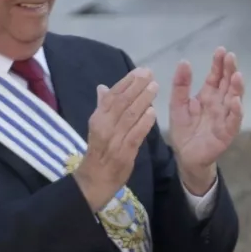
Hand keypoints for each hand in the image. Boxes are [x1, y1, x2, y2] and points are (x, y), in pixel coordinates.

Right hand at [74, 68, 159, 211]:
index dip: (127, 82)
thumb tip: (103, 87)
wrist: (95, 179)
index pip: (112, 96)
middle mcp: (104, 125)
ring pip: (129, 116)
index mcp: (97, 118)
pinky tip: (153, 112)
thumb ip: (103, 107)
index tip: (140, 71)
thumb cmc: (100, 151)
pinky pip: (135, 135)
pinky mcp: (124, 152)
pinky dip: (144, 123)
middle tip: (150, 74)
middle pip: (121, 102)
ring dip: (143, 100)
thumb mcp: (98, 127)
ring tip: (155, 87)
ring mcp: (113, 139)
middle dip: (136, 86)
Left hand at [168, 47, 244, 193]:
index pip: (216, 76)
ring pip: (234, 100)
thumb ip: (180, 85)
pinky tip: (235, 101)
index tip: (221, 50)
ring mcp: (225, 117)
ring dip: (237, 88)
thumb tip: (184, 61)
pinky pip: (233, 120)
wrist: (186, 155)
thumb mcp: (177, 104)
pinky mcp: (227, 132)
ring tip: (237, 76)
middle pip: (228, 84)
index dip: (219, 64)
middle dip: (230, 71)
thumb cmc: (184, 129)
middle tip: (231, 57)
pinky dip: (236, 111)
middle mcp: (220, 104)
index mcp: (208, 96)